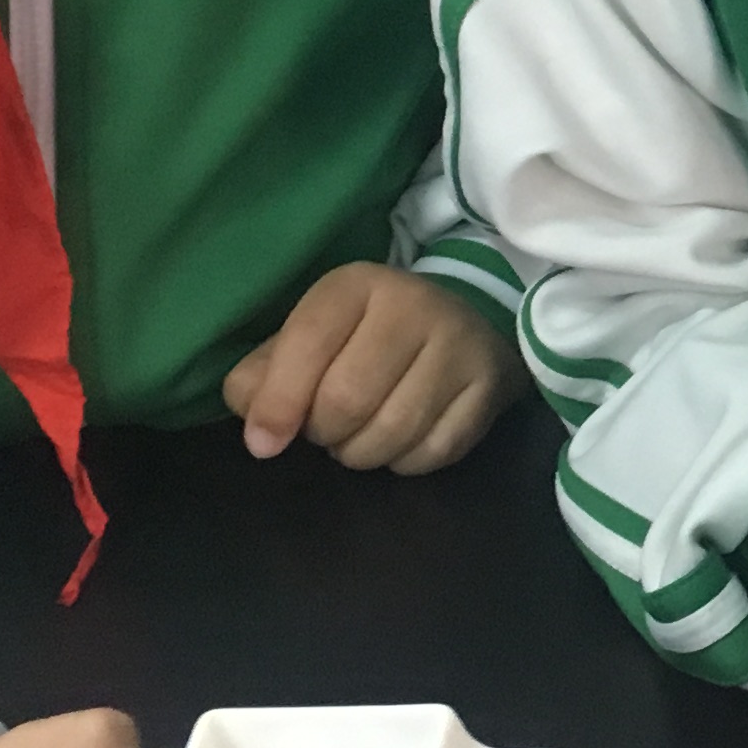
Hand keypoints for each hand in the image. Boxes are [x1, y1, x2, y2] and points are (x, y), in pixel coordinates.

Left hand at [224, 262, 521, 473]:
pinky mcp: (489, 386)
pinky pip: (434, 452)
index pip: (308, 344)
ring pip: (393, 433)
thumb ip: (266, 376)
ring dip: (362, 453)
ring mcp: (459, 345)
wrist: (466, 321)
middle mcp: (414, 306)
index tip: (264, 443)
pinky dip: (404, 462)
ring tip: (358, 437)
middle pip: (348, 399)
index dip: (278, 402)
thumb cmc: (368, 336)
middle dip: (324, 433)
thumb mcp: (312, 336)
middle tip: (326, 429)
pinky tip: (399, 443)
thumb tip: (258, 432)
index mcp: (358, 285)